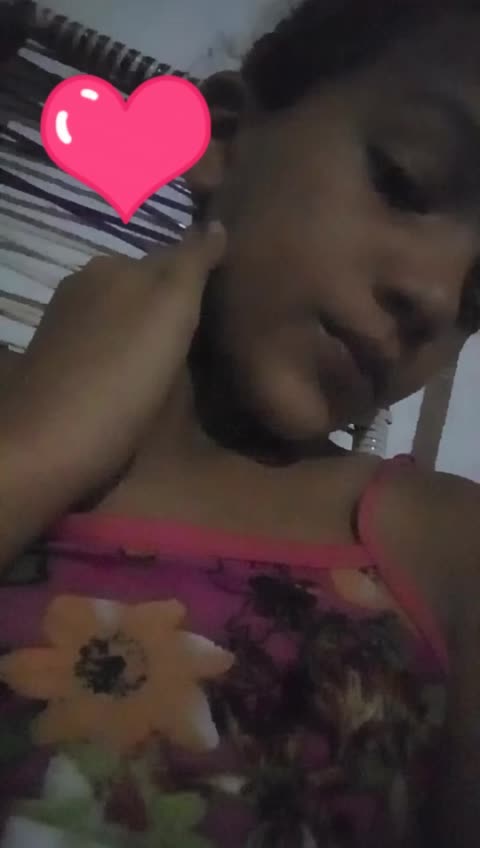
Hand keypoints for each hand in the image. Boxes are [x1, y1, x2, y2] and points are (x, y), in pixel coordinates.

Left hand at [1, 222, 225, 500]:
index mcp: (111, 267)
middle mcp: (85, 287)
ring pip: (124, 317)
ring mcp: (67, 328)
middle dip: (174, 301)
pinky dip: (128, 355)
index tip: (232, 297)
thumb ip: (193, 263)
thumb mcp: (171, 309)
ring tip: (184, 357)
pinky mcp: (60, 367)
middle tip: (213, 330)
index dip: (203, 273)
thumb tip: (216, 224)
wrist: (50, 445)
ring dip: (150, 330)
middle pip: (144, 286)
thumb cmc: (122, 375)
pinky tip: (141, 378)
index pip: (171, 255)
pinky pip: (107, 346)